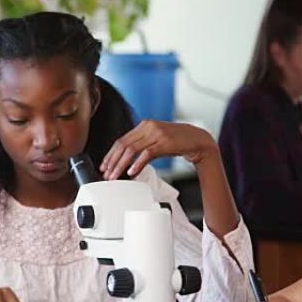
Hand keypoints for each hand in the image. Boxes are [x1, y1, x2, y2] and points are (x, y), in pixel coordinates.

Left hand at [100, 120, 215, 179]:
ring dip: (121, 164)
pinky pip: (147, 153)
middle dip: (113, 161)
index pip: (121, 140)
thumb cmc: (177, 142)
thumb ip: (142, 147)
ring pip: (132, 149)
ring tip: (115, 176)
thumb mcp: (156, 141)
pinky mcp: (165, 142)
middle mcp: (148, 127)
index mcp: (144, 125)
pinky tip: (132, 172)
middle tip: (107, 174)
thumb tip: (126, 163)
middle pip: (123, 144)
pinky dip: (137, 163)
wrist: (197, 140)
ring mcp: (156, 134)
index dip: (111, 154)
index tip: (104, 166)